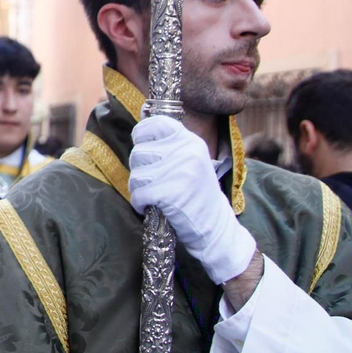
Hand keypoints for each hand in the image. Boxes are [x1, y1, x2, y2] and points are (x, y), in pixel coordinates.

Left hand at [128, 116, 256, 284]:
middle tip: (154, 183)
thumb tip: (139, 136)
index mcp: (190, 141)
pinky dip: (140, 203)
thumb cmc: (197, 195)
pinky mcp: (170, 193)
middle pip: (138, 153)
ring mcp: (179, 172)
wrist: (216, 227)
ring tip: (155, 196)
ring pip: (136, 175)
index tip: (142, 145)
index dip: (142, 134)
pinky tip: (151, 207)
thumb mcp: (191, 161)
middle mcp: (186, 152)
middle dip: (140, 171)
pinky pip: (139, 194)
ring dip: (139, 189)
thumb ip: (170, 147)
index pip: (155, 124)